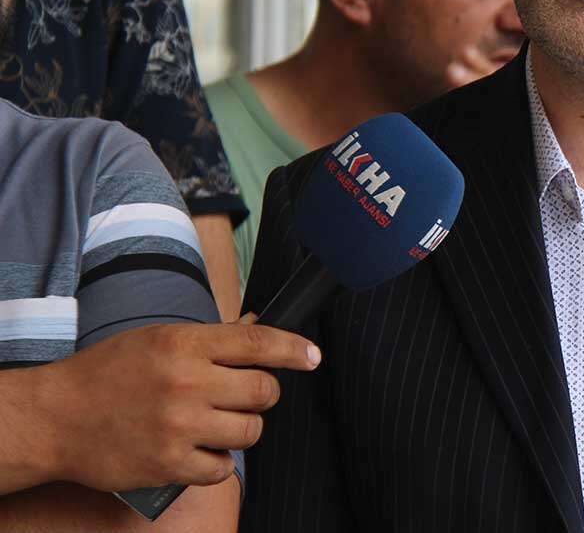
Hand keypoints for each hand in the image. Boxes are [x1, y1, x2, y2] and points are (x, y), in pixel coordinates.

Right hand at [38, 321, 320, 491]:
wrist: (56, 417)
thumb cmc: (109, 373)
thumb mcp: (159, 339)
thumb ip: (211, 340)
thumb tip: (261, 330)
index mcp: (185, 344)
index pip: (257, 343)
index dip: (293, 349)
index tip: (313, 356)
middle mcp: (186, 383)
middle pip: (263, 392)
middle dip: (261, 394)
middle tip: (241, 396)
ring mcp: (178, 426)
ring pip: (250, 432)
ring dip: (242, 429)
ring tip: (216, 423)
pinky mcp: (168, 464)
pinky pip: (223, 468)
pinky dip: (218, 462)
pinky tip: (199, 450)